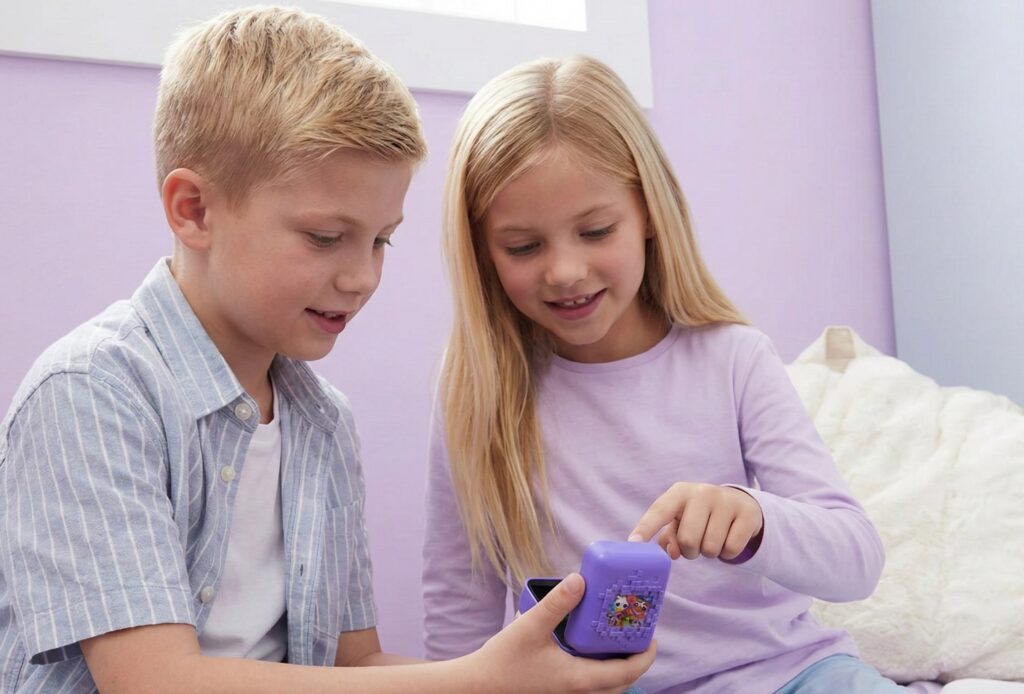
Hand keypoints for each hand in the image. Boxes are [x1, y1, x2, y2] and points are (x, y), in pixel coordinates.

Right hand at [467, 573, 654, 693]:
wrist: (478, 687)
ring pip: (606, 686)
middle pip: (622, 681)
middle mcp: (579, 692)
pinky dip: (599, 669)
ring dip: (617, 666)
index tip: (654, 636)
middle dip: (634, 659)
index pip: (627, 672)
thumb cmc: (503, 661)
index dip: (646, 656)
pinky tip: (587, 647)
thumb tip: (581, 579)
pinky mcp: (558, 691)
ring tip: (616, 639)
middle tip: (637, 634)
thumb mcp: (531, 626)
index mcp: (580, 678)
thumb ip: (557, 603)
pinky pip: (590, 684)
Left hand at [629, 483, 763, 560]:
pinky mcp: (747, 514)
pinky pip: (731, 549)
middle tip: (695, 545)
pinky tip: (728, 538)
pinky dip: (727, 553)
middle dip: (690, 551)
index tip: (633, 543)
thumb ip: (670, 536)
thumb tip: (670, 552)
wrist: (739, 504)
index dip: (646, 528)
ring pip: (710, 547)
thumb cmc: (700, 515)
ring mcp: (726, 501)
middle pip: (687, 539)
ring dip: (709, 552)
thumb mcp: (681, 519)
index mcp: (680, 492)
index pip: (659, 511)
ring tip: (712, 538)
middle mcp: (702, 492)